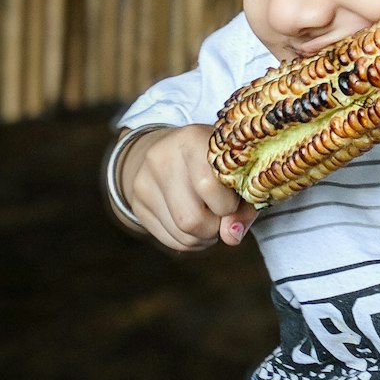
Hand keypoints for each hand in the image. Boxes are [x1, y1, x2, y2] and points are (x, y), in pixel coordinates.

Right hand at [118, 125, 258, 250]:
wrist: (168, 150)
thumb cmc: (214, 163)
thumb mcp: (236, 171)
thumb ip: (243, 206)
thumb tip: (231, 237)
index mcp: (192, 139)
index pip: (209, 185)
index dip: (228, 204)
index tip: (233, 199)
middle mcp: (162, 158)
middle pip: (193, 218)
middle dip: (215, 226)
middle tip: (221, 214)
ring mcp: (144, 182)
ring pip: (182, 233)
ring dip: (204, 236)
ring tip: (210, 218)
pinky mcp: (137, 203)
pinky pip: (171, 240)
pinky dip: (190, 240)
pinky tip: (194, 224)